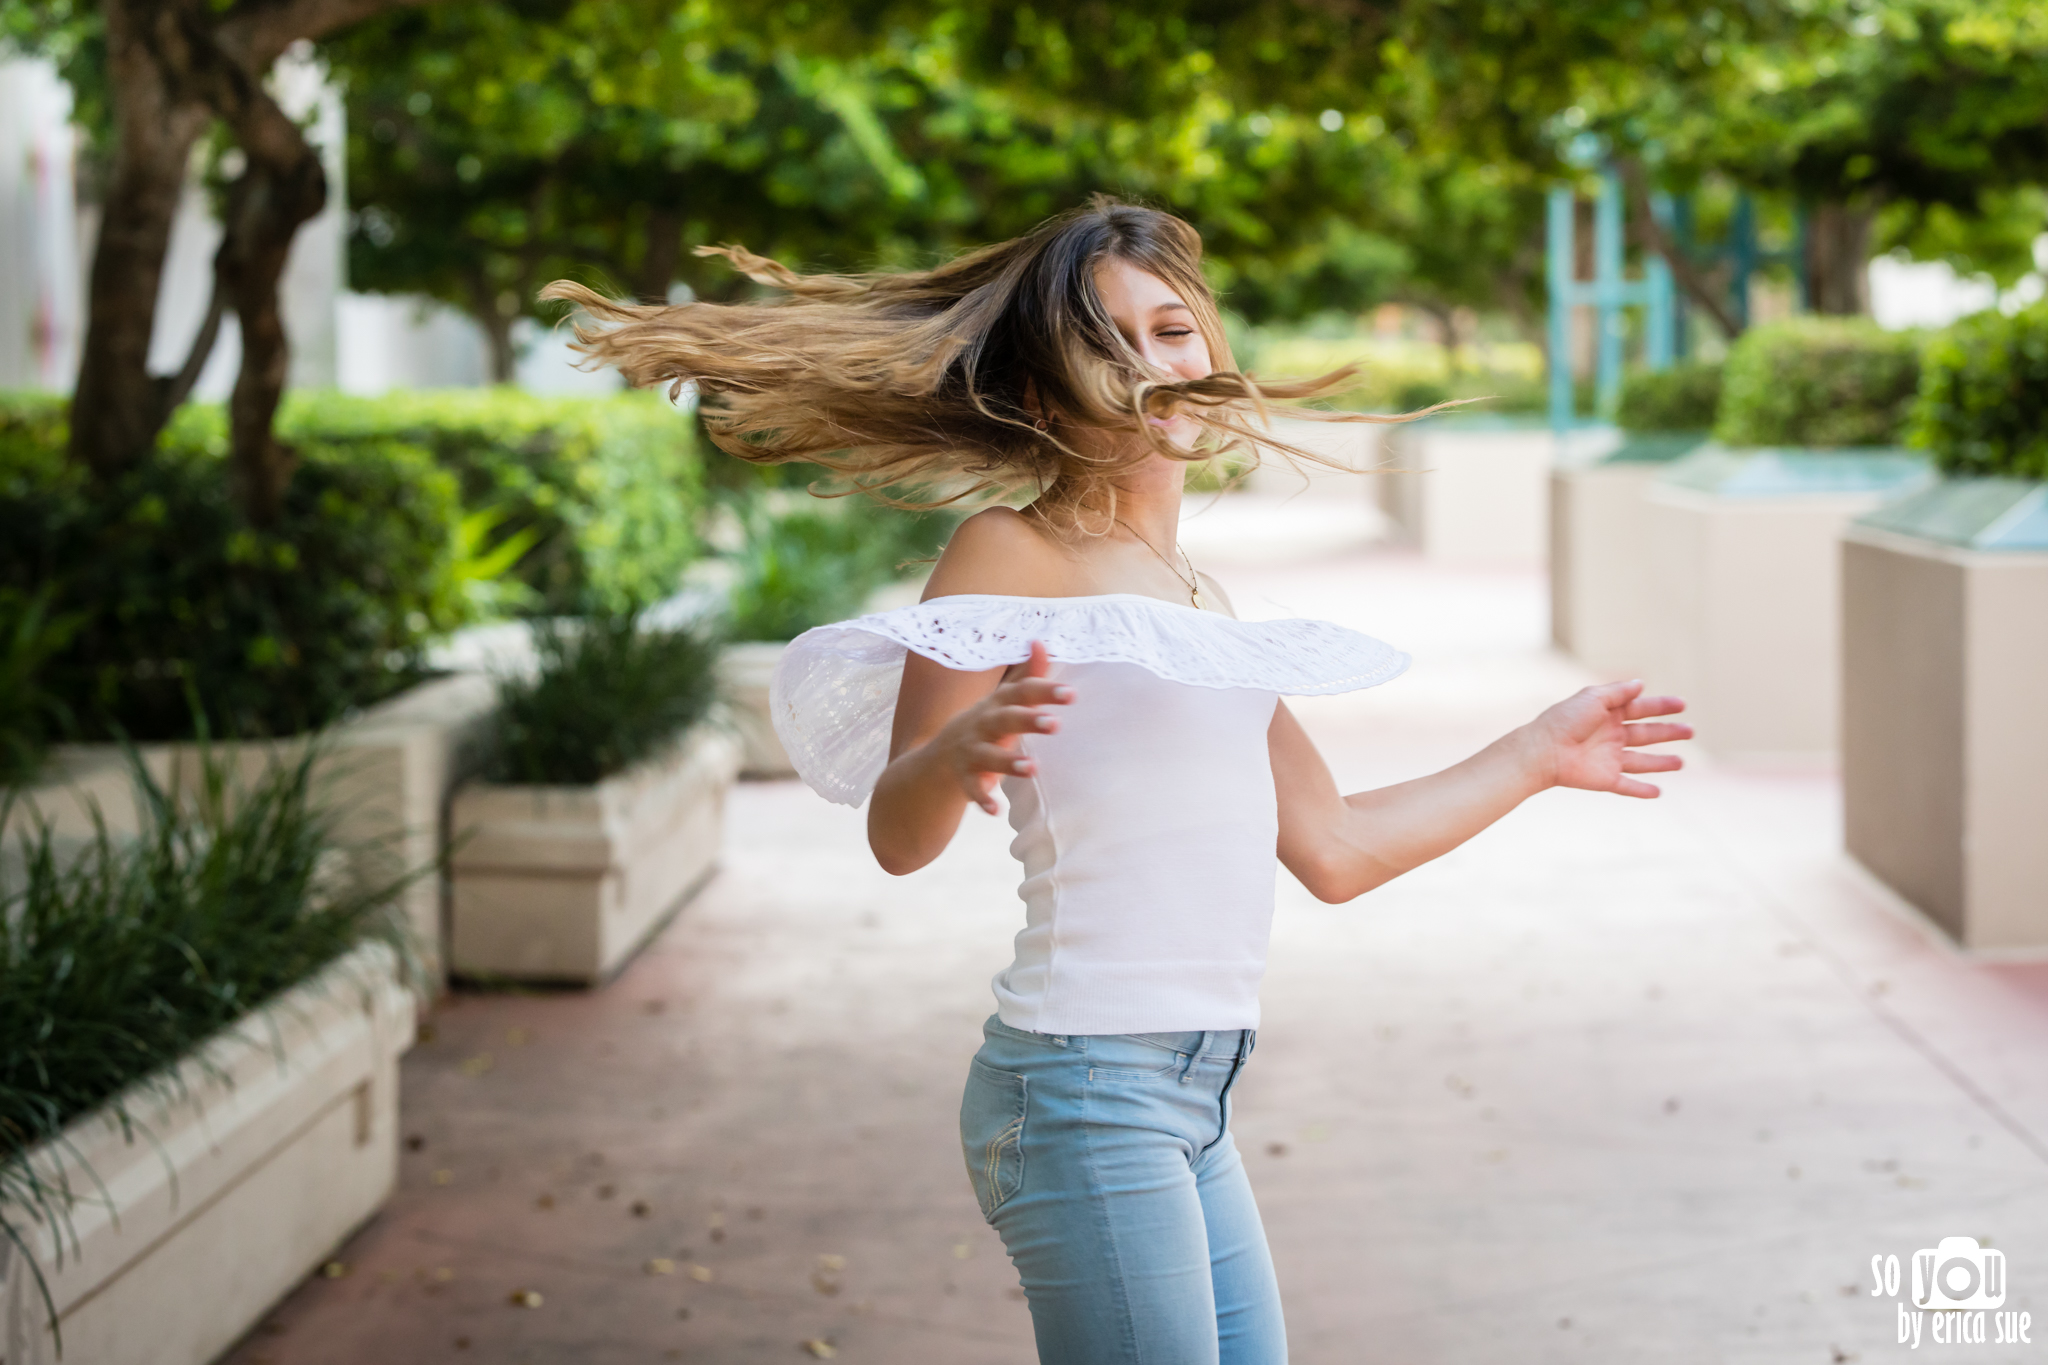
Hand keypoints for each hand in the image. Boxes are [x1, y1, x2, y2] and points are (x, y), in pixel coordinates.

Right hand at [933, 640, 1072, 814]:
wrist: (941, 755)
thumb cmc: (987, 723)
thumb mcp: (1004, 699)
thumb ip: (1027, 675)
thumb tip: (1041, 641)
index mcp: (998, 704)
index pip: (1023, 693)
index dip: (1046, 692)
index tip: (1071, 694)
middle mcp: (983, 725)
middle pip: (1005, 719)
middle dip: (1028, 721)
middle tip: (1055, 725)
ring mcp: (972, 751)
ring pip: (988, 756)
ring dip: (1008, 763)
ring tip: (1032, 769)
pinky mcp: (964, 777)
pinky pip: (971, 789)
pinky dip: (981, 799)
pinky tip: (995, 810)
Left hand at [1521, 680, 1689, 799]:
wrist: (1544, 751)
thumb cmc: (1565, 720)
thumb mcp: (1593, 697)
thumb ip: (1618, 692)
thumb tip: (1640, 683)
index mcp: (1607, 715)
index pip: (1640, 709)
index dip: (1661, 706)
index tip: (1682, 705)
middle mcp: (1611, 736)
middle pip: (1646, 735)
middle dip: (1668, 733)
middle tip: (1690, 730)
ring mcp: (1609, 759)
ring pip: (1642, 762)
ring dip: (1662, 763)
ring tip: (1682, 762)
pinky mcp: (1605, 779)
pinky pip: (1627, 786)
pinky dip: (1642, 790)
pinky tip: (1658, 792)